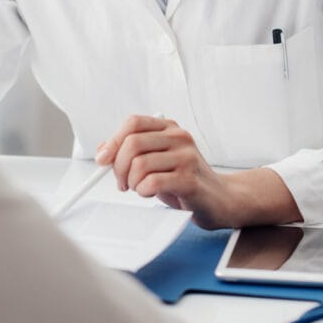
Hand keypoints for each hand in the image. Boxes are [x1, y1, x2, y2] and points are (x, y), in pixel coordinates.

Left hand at [96, 114, 226, 226]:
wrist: (220, 199)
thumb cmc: (185, 179)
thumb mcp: (156, 161)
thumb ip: (131, 153)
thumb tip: (103, 150)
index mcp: (169, 128)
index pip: (132, 123)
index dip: (113, 141)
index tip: (102, 160)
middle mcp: (179, 137)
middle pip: (132, 143)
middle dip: (118, 167)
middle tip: (122, 182)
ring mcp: (187, 157)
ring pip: (139, 165)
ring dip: (132, 182)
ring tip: (141, 188)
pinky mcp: (190, 179)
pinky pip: (152, 182)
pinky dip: (143, 191)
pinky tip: (151, 194)